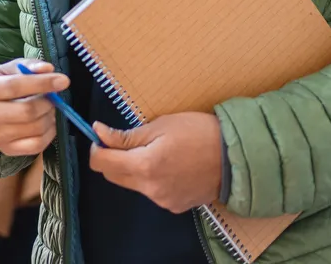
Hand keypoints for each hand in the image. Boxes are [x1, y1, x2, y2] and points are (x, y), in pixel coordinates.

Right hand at [0, 59, 68, 156]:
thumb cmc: (2, 83)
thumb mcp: (11, 69)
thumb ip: (29, 66)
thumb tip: (47, 69)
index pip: (15, 86)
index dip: (42, 83)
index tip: (63, 81)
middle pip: (28, 111)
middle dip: (48, 102)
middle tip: (53, 97)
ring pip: (35, 128)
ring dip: (50, 116)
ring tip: (48, 108)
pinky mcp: (7, 149)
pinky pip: (37, 145)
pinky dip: (49, 133)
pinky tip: (47, 122)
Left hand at [89, 112, 222, 212]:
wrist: (234, 157)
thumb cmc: (199, 133)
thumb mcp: (160, 125)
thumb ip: (126, 135)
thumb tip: (99, 133)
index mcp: (144, 165)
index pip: (102, 163)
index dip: (97, 147)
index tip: (101, 136)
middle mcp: (150, 188)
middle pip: (113, 176)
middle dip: (112, 158)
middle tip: (125, 140)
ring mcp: (162, 200)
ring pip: (132, 184)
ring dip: (133, 168)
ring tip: (155, 150)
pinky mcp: (173, 206)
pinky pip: (151, 192)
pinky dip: (151, 179)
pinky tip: (169, 165)